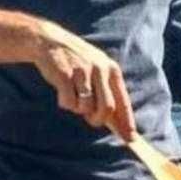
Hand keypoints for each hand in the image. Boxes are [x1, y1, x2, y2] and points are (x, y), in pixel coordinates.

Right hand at [29, 21, 135, 139]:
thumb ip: (107, 94)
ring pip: (86, 107)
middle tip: (91, 121)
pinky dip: (66, 104)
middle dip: (99, 120)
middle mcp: (100, 69)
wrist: (49, 41)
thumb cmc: (77, 63)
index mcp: (111, 69)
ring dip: (79, 110)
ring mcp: (82, 71)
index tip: (130, 138)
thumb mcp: (97, 72)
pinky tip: (62, 94)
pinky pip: (69, 102)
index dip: (126, 122)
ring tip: (74, 99)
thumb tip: (119, 124)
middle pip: (107, 107)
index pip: (122, 101)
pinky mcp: (64, 75)